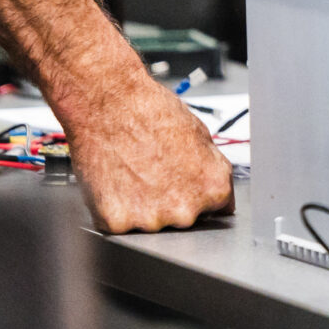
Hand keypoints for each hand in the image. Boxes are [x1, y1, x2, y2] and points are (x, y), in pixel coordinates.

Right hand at [63, 72, 232, 233]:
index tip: (185, 182)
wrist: (110, 103)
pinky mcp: (117, 223)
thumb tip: (219, 194)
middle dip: (171, 201)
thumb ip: (213, 172)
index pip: (216, 210)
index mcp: (213, 188)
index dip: (198, 193)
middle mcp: (185, 211)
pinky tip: (116, 181)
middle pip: (182, 220)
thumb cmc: (151, 112)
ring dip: (142, 206)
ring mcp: (151, 220)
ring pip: (149, 224)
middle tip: (154, 172)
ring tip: (133, 172)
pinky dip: (114, 208)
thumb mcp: (202, 136)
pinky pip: (118, 225)